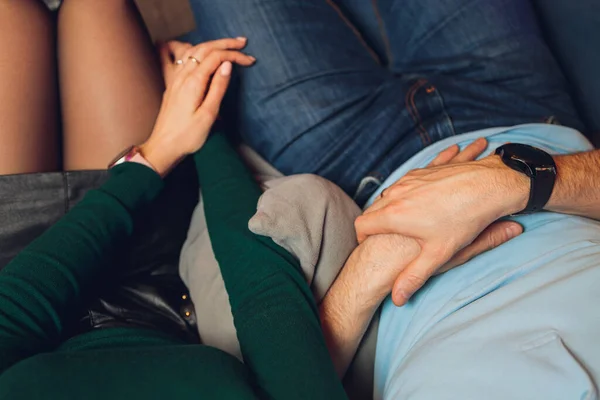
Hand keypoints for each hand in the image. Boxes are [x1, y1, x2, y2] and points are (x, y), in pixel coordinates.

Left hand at [140, 39, 254, 175]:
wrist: (163, 146)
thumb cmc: (187, 136)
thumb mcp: (208, 114)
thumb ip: (218, 88)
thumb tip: (227, 65)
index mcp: (193, 82)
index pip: (216, 57)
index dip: (234, 55)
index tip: (250, 61)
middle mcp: (183, 76)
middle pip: (205, 48)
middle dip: (225, 43)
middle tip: (243, 43)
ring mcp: (176, 78)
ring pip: (195, 51)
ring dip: (214, 45)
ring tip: (230, 45)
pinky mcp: (174, 84)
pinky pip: (187, 59)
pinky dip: (202, 52)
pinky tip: (208, 55)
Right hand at [355, 138, 527, 305]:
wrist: (487, 184)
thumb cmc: (463, 220)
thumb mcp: (438, 255)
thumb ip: (414, 277)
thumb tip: (397, 298)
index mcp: (393, 215)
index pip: (362, 226)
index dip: (362, 237)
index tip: (368, 244)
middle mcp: (396, 194)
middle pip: (372, 209)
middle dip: (375, 223)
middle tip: (386, 236)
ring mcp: (408, 180)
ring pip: (387, 194)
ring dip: (389, 206)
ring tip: (402, 220)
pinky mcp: (422, 172)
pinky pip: (403, 182)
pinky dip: (404, 193)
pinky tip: (416, 199)